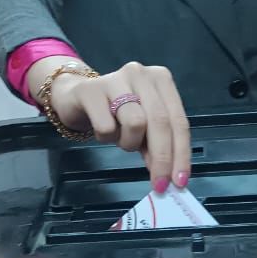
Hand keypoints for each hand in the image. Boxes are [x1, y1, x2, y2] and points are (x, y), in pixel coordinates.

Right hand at [50, 61, 190, 191]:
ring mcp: (115, 79)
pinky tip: (102, 129)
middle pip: (160, 121)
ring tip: (120, 138)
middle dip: (162, 158)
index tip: (179, 180)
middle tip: (159, 183)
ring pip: (135, 122)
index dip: (181, 153)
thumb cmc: (115, 111)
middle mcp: (140, 74)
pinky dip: (106, 137)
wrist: (75, 96)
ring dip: (129, 142)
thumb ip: (158, 145)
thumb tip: (170, 175)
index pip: (178, 120)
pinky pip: (106, 126)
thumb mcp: (143, 126)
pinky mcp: (90, 90)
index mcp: (160, 79)